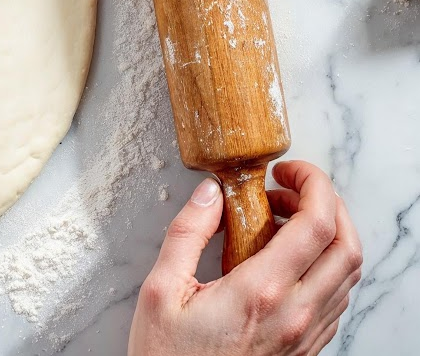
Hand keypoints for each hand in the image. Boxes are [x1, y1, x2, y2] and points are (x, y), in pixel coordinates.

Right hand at [129, 160, 361, 355]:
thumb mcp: (159, 291)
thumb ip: (187, 235)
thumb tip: (209, 194)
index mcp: (260, 292)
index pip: (317, 224)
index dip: (313, 184)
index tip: (288, 171)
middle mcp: (295, 314)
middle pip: (347, 245)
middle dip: (327, 203)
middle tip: (289, 190)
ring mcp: (306, 334)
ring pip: (348, 273)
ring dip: (329, 235)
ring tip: (285, 222)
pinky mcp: (306, 348)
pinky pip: (337, 299)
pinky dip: (326, 266)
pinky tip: (289, 260)